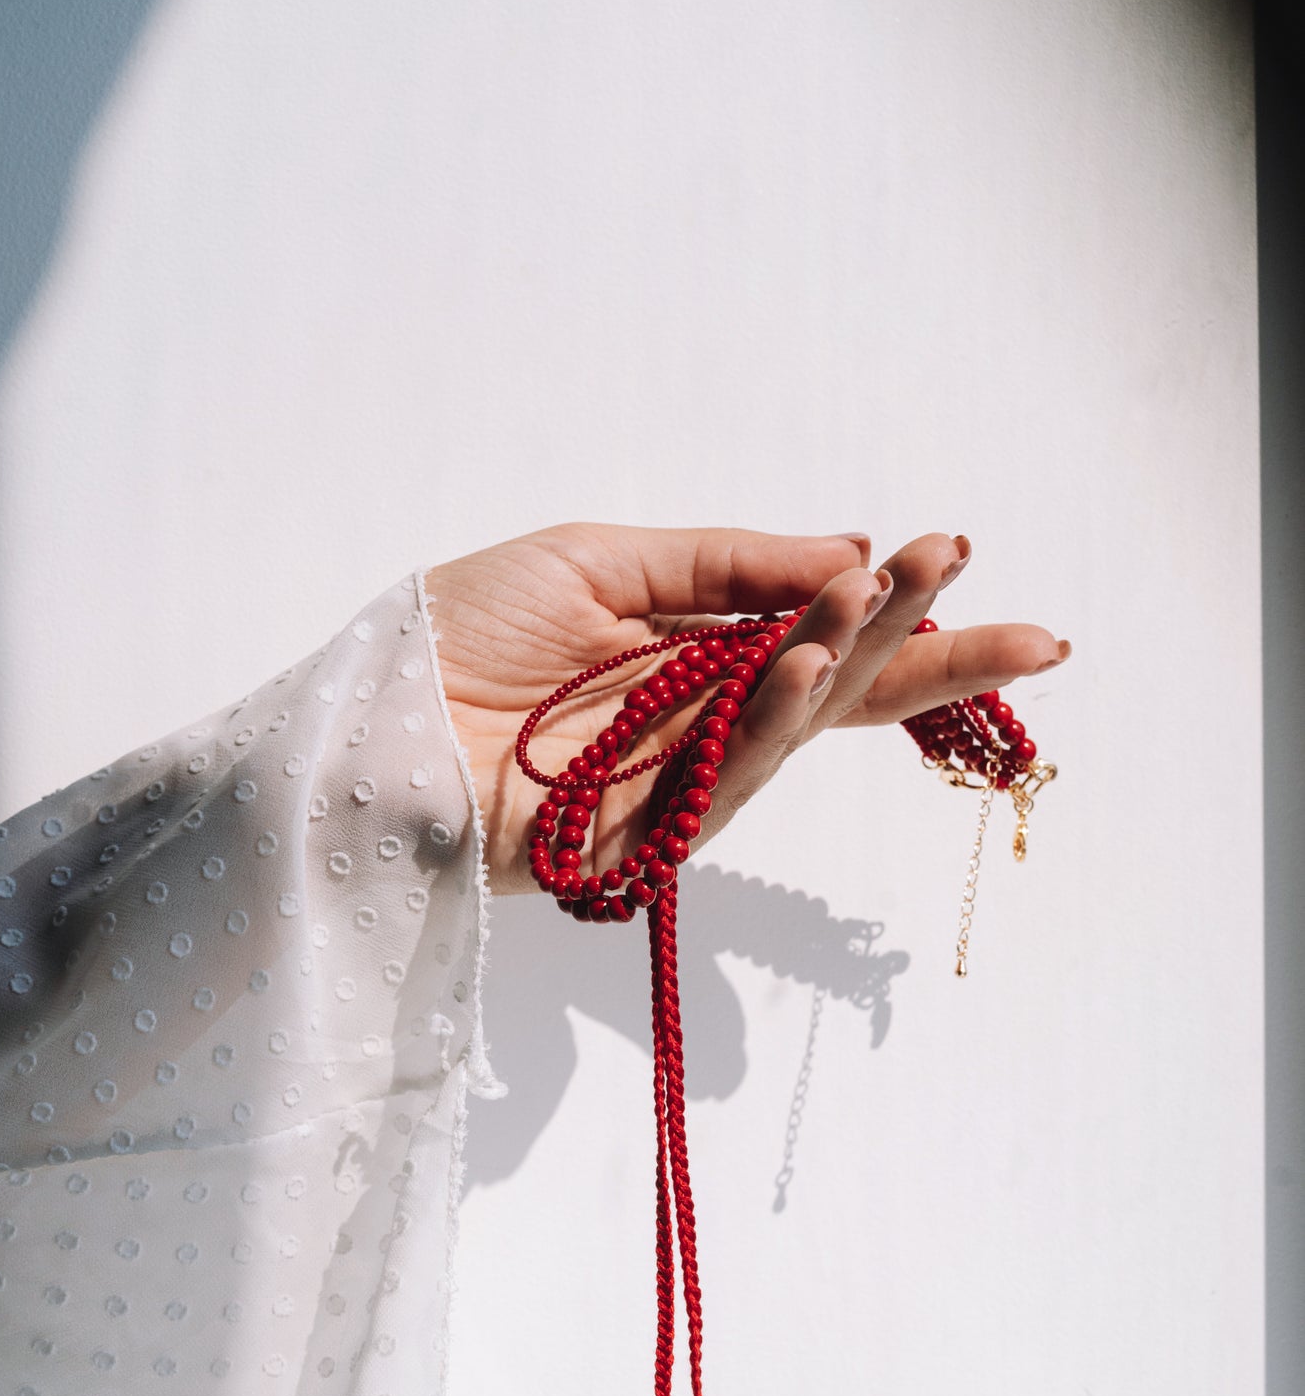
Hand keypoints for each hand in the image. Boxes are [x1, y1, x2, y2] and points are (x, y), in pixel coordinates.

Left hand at [424, 523, 1070, 894]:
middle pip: (834, 696)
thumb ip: (722, 564)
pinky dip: (765, 717)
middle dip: (927, 659)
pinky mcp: (635, 842)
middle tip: (1027, 625)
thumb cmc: (458, 636)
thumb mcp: (594, 561)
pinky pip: (719, 778)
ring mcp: (673, 786)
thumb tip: (847, 554)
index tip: (971, 570)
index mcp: (694, 659)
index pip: (820, 645)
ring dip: (844, 658)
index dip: (899, 620)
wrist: (367, 720)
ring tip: (890, 591)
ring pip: (788, 731)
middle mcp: (700, 725)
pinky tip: (805, 658)